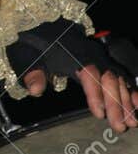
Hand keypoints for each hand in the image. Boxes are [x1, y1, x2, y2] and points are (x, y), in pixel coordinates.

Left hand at [7, 21, 137, 134]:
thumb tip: (35, 90)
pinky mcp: (103, 62)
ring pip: (118, 79)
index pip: (88, 73)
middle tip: (120, 126)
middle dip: (116, 103)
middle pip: (108, 78)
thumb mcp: (26, 56)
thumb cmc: (34, 45)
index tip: (99, 114)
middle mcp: (91, 54)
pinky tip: (137, 105)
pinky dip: (131, 89)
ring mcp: (100, 57)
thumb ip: (31, 73)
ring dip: (126, 100)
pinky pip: (122, 75)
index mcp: (72, 53)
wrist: (43, 26)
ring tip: (132, 122)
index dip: (95, 93)